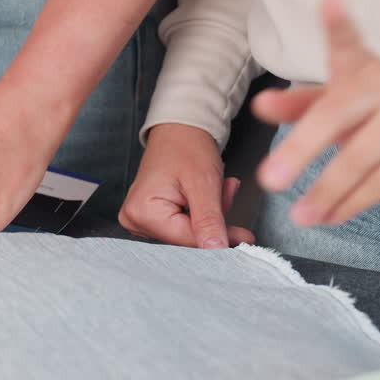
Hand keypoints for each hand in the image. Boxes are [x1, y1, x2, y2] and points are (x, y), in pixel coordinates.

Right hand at [119, 123, 255, 247]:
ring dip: (211, 215)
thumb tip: (216, 249)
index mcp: (142, 212)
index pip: (186, 240)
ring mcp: (141, 220)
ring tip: (218, 188)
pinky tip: (207, 195)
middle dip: (214, 221)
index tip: (244, 236)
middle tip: (227, 193)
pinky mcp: (152, 219)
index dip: (218, 237)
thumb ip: (209, 220)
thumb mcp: (203, 183)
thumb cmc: (187, 147)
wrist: (180, 130)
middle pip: (186, 239)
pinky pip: (184, 227)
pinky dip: (203, 213)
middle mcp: (135, 219)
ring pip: (188, 234)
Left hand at [252, 0, 379, 226]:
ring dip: (326, 192)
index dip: (339, 23)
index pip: (349, 43)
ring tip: (299, 216)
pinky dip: (353, 203)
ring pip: (361, 159)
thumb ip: (298, 105)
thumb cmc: (378, 112)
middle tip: (270, 178)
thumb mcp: (339, 102)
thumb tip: (261, 104)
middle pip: (336, 116)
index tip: (329, 1)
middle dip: (300, 148)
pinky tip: (330, 217)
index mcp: (364, 69)